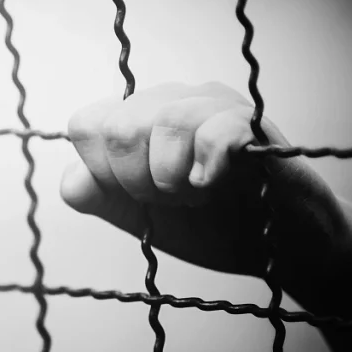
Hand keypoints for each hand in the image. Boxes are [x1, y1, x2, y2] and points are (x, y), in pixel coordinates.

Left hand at [59, 82, 350, 298]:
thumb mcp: (143, 218)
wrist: (279, 250)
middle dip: (134, 180)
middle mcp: (173, 102)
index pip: (86, 124)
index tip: (137, 196)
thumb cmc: (212, 225)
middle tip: (172, 200)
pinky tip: (213, 186)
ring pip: (164, 120)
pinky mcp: (254, 127)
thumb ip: (101, 198)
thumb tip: (73, 181)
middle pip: (117, 125)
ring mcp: (216, 107)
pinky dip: (205, 167)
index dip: (102, 170)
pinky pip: (216, 130)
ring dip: (171, 177)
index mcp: (140, 119)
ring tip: (196, 196)